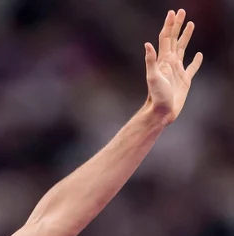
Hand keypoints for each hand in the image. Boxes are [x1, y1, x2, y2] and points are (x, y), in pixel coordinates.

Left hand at [144, 9, 202, 123]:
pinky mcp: (185, 80)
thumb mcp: (152, 77)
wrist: (161, 111)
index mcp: (163, 60)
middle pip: (174, 39)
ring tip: (191, 24)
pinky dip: (197, 60)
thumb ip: (151, 61)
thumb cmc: (156, 96)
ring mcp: (177, 70)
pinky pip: (192, 67)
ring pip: (183, 48)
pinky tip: (199, 55)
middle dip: (178, 25)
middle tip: (182, 11)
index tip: (173, 12)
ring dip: (186, 36)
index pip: (166, 38)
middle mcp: (170, 62)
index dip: (169, 25)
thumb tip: (147, 44)